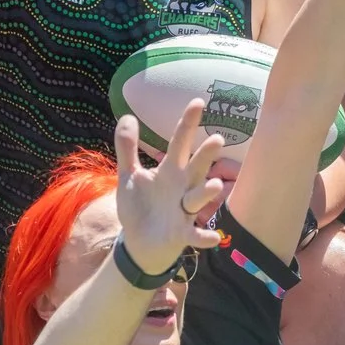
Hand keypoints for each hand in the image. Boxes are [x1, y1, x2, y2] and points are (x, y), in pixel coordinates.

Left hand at [113, 102, 227, 278]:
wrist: (139, 243)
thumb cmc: (140, 207)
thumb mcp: (129, 176)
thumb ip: (127, 148)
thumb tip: (127, 116)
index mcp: (169, 172)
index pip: (179, 143)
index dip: (187, 124)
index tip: (197, 102)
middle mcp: (181, 188)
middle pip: (195, 168)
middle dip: (205, 156)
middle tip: (216, 139)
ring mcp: (184, 211)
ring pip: (198, 198)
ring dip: (206, 192)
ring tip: (215, 184)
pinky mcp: (181, 234)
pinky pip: (195, 234)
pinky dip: (203, 236)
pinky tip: (212, 237)